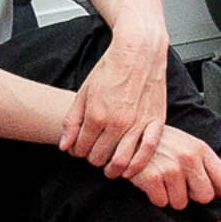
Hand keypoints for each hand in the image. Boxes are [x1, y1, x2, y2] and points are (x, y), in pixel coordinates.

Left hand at [64, 30, 169, 161]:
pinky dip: (138, 165)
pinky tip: (130, 169)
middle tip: (94, 154)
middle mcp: (117, 123)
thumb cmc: (111, 69)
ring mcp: (138, 123)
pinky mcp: (156, 121)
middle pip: (100, 157)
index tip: (80, 149)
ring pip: (122, 160)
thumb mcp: (84, 93)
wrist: (138, 51)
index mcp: (96, 115)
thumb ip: (72, 121)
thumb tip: (65, 146)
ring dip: (112, 168)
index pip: (81, 149)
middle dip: (93, 159)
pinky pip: (148, 151)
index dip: (77, 152)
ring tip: (110, 167)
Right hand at [111, 124, 220, 220]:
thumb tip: (219, 193)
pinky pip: (162, 202)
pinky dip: (156, 197)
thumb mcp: (187, 146)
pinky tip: (150, 181)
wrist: (128, 134)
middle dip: (193, 196)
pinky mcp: (153, 177)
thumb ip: (204, 166)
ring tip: (162, 179)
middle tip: (178, 183)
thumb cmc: (160, 143)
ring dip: (171, 197)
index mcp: (202, 149)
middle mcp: (189, 157)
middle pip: (204, 197)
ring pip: (181, 203)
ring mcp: (171, 167)